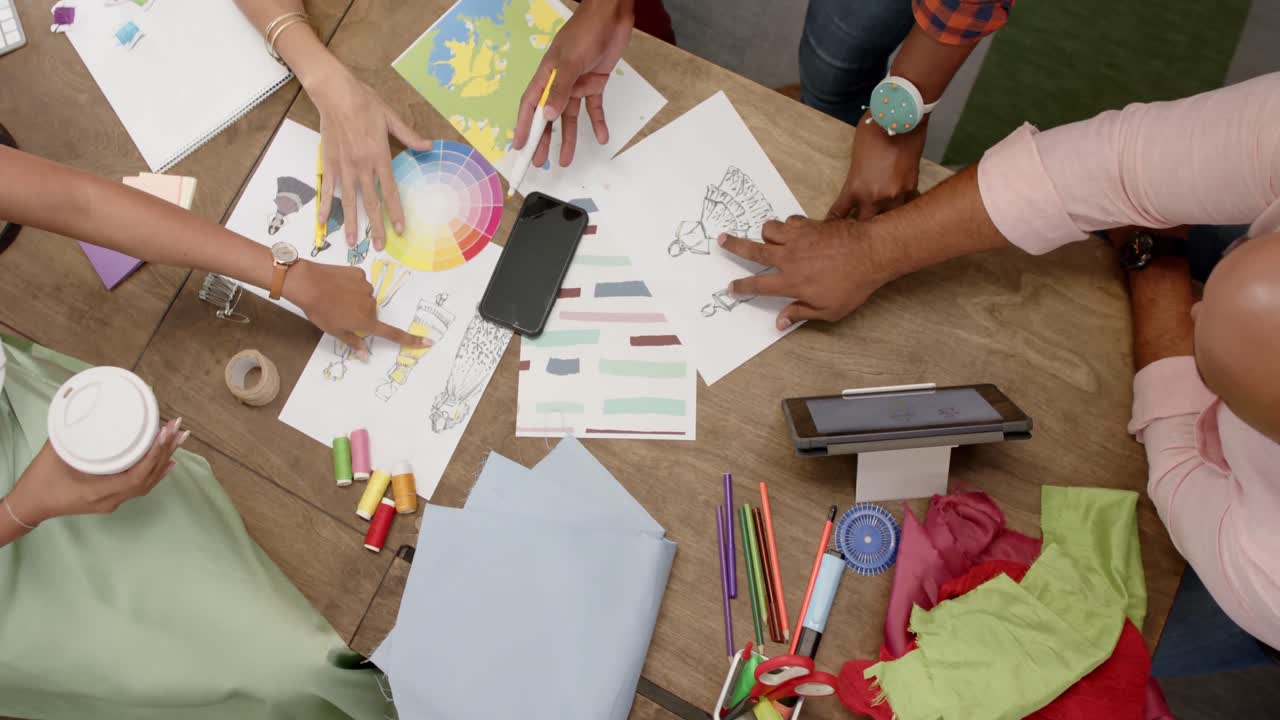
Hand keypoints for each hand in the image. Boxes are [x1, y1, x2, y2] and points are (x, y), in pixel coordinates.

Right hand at [7, 419, 186, 524]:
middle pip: (149, 476)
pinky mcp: (111, 498)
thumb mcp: (56, 453)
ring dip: (164, 459)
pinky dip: (156, 471)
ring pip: (148, 482)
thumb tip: (93, 410)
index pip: (139, 474)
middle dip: (166, 450)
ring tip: (179, 438)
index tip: (165, 432)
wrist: (29, 506)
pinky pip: (141, 485)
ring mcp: (113, 501)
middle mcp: (112, 499)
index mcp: (100, 491)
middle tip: (179, 428)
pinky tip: (168, 461)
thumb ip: (75, 434)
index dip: (155, 453)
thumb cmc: (40, 480)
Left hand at [286, 260, 431, 356]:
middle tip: (340, 312)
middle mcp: (371, 305)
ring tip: (335, 296)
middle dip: (360, 314)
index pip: (393, 334)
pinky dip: (351, 285)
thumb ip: (353, 341)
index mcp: (366, 321)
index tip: (428, 341)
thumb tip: (365, 355)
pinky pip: (359, 282)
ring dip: (354, 298)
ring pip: (365, 296)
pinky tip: (337, 284)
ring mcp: (366, 287)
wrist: (308, 283)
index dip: (411, 339)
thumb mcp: (334, 330)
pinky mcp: (359, 273)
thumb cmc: (320, 311)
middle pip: (372, 312)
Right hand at [307, 63, 431, 250]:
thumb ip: (409, 136)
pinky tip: (323, 221)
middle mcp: (361, 166)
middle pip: (370, 202)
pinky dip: (324, 204)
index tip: (400, 229)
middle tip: (380, 246)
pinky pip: (327, 187)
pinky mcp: (328, 162)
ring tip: (353, 242)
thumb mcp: (391, 117)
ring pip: (348, 200)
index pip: (390, 191)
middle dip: (376, 226)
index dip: (395, 211)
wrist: (335, 92)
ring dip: (351, 222)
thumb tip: (429, 146)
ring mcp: (343, 166)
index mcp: (379, 156)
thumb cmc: (364, 102)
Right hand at [512, 1, 633, 167]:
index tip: (519, 147)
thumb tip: (549, 116)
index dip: (524, 127)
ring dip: (568, 138)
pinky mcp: (595, 83)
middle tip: (539, 161)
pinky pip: (593, 108)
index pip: (530, 106)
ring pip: (569, 116)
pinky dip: (597, 122)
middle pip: (548, 116)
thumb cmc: (585, 31)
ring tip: (565, 159)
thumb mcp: (570, 61)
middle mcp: (559, 82)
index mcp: (546, 75)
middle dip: (543, 140)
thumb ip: (560, 90)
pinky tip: (600, 137)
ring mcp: (577, 83)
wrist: (611, 16)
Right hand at [719, 216, 897, 329]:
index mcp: (791, 281)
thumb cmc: (853, 285)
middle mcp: (789, 258)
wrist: (871, 253)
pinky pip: (790, 221)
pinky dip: (788, 226)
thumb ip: (801, 313)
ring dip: (766, 234)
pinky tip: (795, 232)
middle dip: (735, 246)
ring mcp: (799, 238)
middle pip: (754, 250)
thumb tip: (779, 322)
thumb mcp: (829, 311)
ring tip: (767, 238)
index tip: (731, 286)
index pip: (759, 284)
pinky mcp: (810, 225)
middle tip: (721, 240)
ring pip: (770, 229)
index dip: (742, 286)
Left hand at [827, 114, 926, 220]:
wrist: (901, 118)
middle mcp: (874, 197)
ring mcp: (895, 195)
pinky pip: (903, 208)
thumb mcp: (856, 156)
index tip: (831, 229)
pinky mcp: (911, 189)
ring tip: (878, 228)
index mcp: (855, 188)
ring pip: (886, 222)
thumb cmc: (873, 130)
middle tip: (855, 233)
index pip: (839, 214)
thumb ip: (856, 176)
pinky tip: (898, 214)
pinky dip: (899, 210)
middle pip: (863, 226)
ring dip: (881, 224)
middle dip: (858, 229)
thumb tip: (858, 187)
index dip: (833, 223)